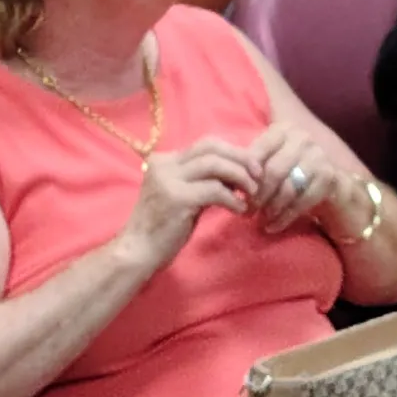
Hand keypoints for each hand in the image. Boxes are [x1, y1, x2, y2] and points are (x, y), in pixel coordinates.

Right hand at [119, 141, 260, 269]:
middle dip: (240, 158)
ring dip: (240, 177)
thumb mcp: (182, 196)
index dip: (233, 153)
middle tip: (259, 176)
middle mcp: (164, 164)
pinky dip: (233, 198)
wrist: (137, 252)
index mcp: (165, 160)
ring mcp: (169, 179)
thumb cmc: (162, 228)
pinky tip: (240, 211)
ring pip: (215, 164)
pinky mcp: (178, 198)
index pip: (206, 144)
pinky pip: (215, 190)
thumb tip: (237, 172)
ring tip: (252, 194)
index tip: (251, 169)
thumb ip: (203, 181)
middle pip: (211, 146)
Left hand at [241, 123, 375, 238]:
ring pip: (287, 188)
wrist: (327, 182)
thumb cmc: (288, 170)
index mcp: (282, 129)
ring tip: (260, 220)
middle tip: (246, 211)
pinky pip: (302, 201)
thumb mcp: (269, 160)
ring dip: (271, 208)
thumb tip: (225, 180)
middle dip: (258, 195)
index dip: (245, 174)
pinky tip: (272, 227)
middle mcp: (302, 138)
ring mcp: (318, 156)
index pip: (257, 151)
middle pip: (273, 171)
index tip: (237, 193)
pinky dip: (284, 217)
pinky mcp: (328, 177)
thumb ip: (250, 165)